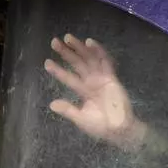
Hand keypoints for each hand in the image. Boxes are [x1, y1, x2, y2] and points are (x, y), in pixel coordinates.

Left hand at [44, 35, 146, 150]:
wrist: (120, 130)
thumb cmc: (101, 126)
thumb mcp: (82, 119)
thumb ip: (68, 110)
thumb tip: (51, 104)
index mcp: (84, 91)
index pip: (68, 78)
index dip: (58, 70)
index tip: (47, 62)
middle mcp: (91, 81)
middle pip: (77, 64)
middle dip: (66, 53)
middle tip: (54, 42)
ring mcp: (101, 78)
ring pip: (89, 59)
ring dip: (79, 48)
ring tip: (68, 38)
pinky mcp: (112, 78)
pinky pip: (104, 62)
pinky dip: (98, 51)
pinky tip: (89, 42)